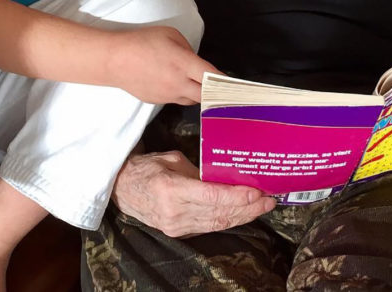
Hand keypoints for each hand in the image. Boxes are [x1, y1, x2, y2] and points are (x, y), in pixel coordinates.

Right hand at [109, 26, 218, 104]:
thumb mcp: (170, 35)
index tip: (238, 87)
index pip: (212, 77)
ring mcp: (167, 96)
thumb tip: (194, 63)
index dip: (226, 83)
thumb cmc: (143, 41)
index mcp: (184, 64)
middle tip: (223, 90)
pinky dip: (180, 93)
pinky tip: (174, 83)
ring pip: (192, 100)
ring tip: (197, 83)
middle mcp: (178, 83)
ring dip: (198, 93)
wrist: (114, 60)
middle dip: (216, 94)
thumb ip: (188, 50)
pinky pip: (175, 99)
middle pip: (206, 96)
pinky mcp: (156, 102)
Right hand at [112, 150, 274, 236]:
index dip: (237, 196)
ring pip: (218, 223)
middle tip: (269, 199)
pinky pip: (210, 226)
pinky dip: (229, 220)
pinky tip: (243, 212)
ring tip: (262, 206)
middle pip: (219, 213)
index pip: (212, 197)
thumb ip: (197, 171)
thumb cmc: (146, 168)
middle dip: (248, 208)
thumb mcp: (172, 160)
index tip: (257, 192)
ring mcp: (177, 226)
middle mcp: (175, 212)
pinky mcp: (179, 232)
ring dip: (243, 216)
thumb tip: (223, 176)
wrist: (122, 189)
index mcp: (171, 190)